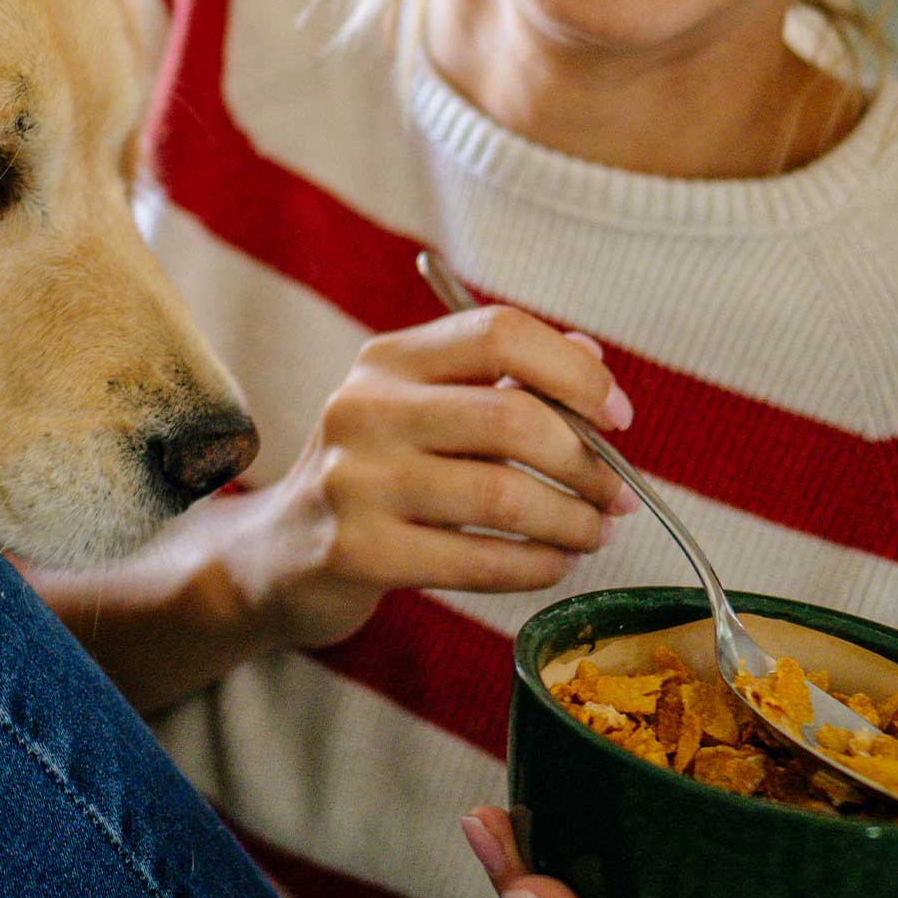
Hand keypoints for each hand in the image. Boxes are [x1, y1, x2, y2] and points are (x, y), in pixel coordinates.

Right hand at [231, 303, 638, 650]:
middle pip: (512, 417)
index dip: (575, 371)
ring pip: (503, 496)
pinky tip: (553, 564)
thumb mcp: (423, 411)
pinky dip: (535, 565)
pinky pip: (477, 561)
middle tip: (619, 493)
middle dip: (587, 461)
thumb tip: (591, 357)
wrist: (278, 554)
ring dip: (572, 520)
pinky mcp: (357, 553)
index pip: (498, 333)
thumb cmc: (374, 475)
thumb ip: (503, 381)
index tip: (618, 415)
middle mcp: (364, 409)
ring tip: (593, 533)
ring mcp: (355, 481)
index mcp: (387, 360)